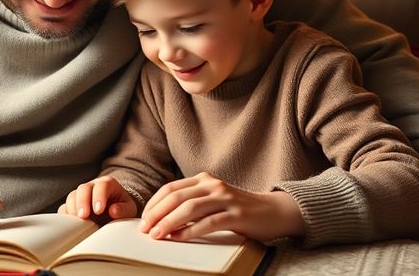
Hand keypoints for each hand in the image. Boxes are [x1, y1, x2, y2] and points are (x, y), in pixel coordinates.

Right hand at [57, 176, 137, 220]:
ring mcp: (81, 194)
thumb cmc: (121, 207)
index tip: (99, 210)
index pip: (101, 186)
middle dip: (82, 202)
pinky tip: (71, 224)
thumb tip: (113, 211)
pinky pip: (64, 207)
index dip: (99, 197)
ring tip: (78, 222)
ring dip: (73, 209)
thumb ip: (124, 209)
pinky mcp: (72, 205)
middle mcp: (92, 186)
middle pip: (83, 188)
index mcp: (107, 184)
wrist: (113, 209)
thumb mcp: (129, 208)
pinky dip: (66, 216)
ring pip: (72, 196)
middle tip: (84, 216)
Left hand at [139, 172, 304, 242]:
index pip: (170, 188)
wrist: (275, 211)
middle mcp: (213, 185)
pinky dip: (191, 231)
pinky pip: (209, 222)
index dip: (154, 204)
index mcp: (204, 179)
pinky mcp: (237, 215)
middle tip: (145, 228)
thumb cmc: (239, 209)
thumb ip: (192, 203)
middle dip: (157, 213)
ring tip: (157, 234)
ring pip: (190, 208)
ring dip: (170, 222)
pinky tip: (179, 238)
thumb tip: (162, 219)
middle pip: (176, 197)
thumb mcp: (212, 200)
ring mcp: (226, 198)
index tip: (143, 219)